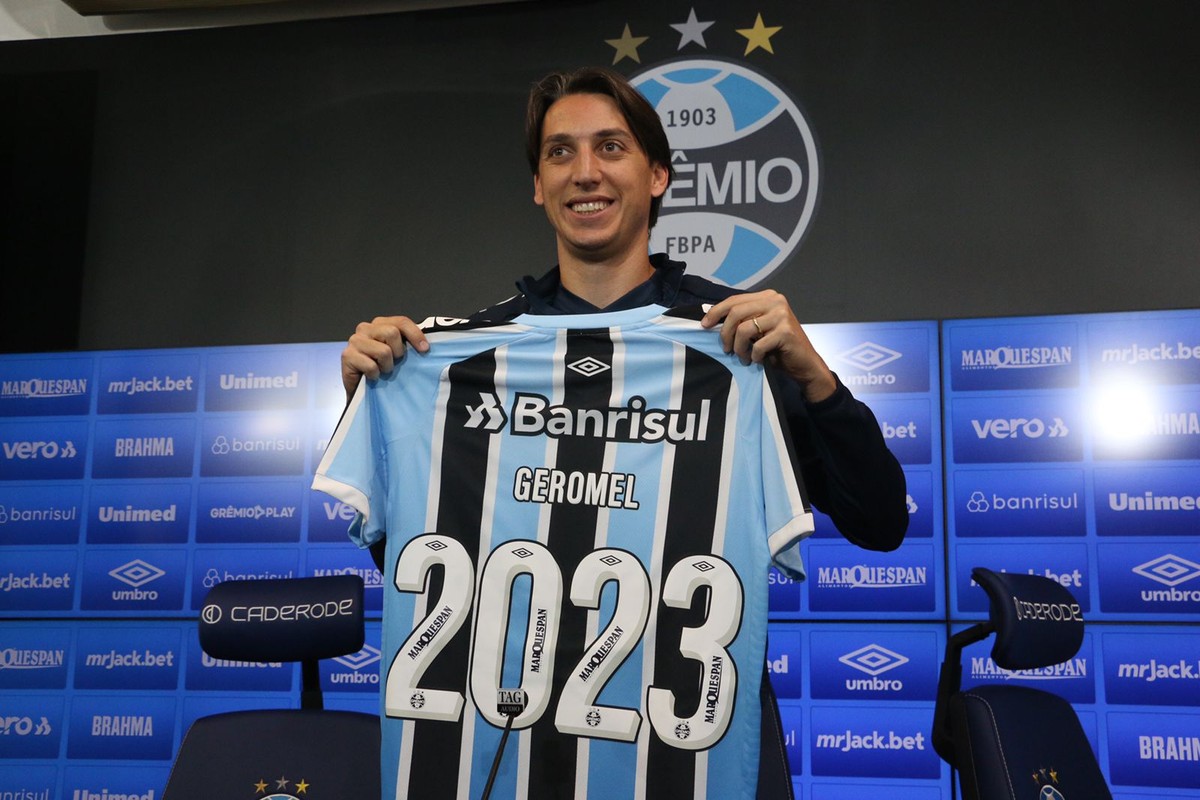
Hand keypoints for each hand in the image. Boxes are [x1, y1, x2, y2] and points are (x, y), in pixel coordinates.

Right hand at [341, 315, 428, 402]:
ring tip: (382, 370)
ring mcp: (354, 341)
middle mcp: (365, 328)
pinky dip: (375, 374)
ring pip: (383, 351)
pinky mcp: (347, 356)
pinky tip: (372, 376)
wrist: (363, 390)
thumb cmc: (382, 370)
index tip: (425, 349)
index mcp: (379, 323)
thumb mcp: (397, 353)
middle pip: (392, 333)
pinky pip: (371, 366)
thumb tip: (426, 345)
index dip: (415, 334)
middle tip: (395, 362)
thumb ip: (407, 343)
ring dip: (387, 366)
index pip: (401, 321)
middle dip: (399, 352)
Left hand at [701, 290, 837, 403]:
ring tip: (743, 357)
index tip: (704, 325)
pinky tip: (758, 360)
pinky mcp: (786, 332)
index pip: (735, 300)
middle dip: (725, 333)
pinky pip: (757, 345)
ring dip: (739, 348)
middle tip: (726, 349)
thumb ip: (742, 320)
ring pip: (744, 329)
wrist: (804, 364)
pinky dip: (754, 356)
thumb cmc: (778, 348)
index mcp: (768, 296)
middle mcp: (776, 301)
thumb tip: (710, 318)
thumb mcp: (758, 329)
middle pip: (736, 312)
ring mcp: (782, 315)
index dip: (716, 312)